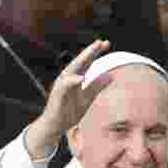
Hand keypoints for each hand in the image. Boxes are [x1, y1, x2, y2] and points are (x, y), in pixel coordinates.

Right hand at [24, 39, 110, 157]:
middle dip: (90, 51)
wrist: (56, 126)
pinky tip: (82, 77)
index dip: (95, 52)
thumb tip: (111, 76)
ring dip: (82, 59)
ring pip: (72, 69)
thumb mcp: (87, 98)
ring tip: (93, 51)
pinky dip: (73, 80)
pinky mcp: (57, 95)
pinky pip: (65, 86)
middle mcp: (67, 78)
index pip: (87, 62)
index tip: (107, 43)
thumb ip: (97, 87)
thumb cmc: (70, 111)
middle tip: (101, 42)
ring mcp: (61, 86)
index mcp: (75, 78)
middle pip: (80, 62)